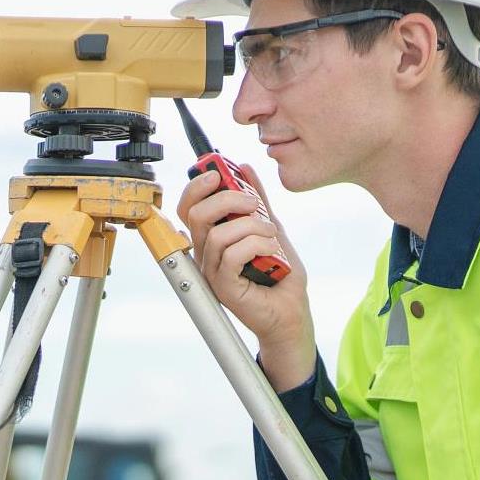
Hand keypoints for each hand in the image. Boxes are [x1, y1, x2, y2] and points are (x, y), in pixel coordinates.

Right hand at [174, 164, 317, 389]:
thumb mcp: (271, 227)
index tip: (217, 172)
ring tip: (271, 234)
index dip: (197, 186)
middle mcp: (206, 254)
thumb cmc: (280, 275)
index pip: (188, 207)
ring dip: (251, 226)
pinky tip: (271, 251)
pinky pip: (231, 255)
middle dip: (227, 199)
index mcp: (211, 238)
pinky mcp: (224, 286)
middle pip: (196, 215)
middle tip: (253, 203)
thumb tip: (245, 169)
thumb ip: (258, 200)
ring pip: (218, 234)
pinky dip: (255, 245)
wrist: (292, 311)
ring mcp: (212, 271)